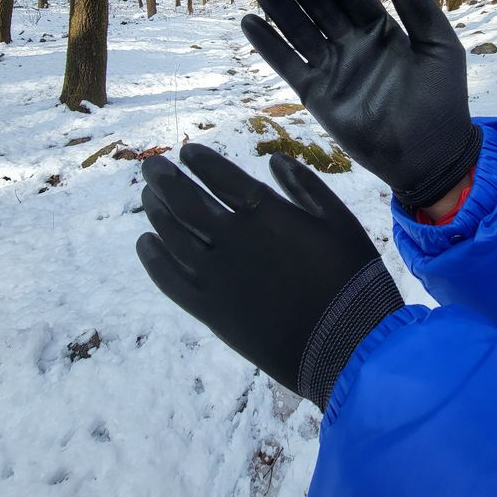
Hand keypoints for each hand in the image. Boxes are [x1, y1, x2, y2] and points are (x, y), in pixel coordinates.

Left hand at [137, 144, 402, 409]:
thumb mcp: (340, 221)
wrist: (344, 345)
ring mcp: (217, 275)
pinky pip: (170, 279)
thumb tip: (274, 159)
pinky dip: (154, 258)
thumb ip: (307, 185)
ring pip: (172, 235)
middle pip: (186, 201)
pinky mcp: (209, 309)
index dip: (200, 161)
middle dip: (164, 179)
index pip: (221, 176)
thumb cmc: (350, 278)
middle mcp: (233, 239)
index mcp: (266, 213)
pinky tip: (146, 243)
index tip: (187, 151)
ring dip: (157, 212)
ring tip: (148, 197)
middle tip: (150, 166)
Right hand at [241, 0, 480, 208]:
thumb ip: (417, 5)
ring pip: (298, 28)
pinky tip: (250, 22)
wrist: (431, 155)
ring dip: (276, 2)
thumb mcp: (439, 45)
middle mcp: (352, 44)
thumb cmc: (442, 100)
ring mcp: (332, 69)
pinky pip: (288, 65)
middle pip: (317, 3)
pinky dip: (269, 45)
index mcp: (381, 29)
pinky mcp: (317, 96)